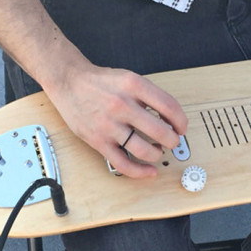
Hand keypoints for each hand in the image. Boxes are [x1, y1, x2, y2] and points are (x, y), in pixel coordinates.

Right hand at [46, 61, 186, 178]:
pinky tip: (149, 171)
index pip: (169, 107)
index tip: (182, 128)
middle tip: (172, 141)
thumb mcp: (130, 78)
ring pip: (144, 150)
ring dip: (158, 154)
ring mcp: (109, 125)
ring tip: (158, 150)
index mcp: (134, 86)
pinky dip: (140, 171)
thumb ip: (150, 96)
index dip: (181, 121)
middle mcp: (122, 105)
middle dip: (173, 140)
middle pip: (160, 132)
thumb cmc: (101, 82)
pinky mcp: (98, 141)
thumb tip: (172, 118)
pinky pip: (123, 163)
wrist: (69, 82)